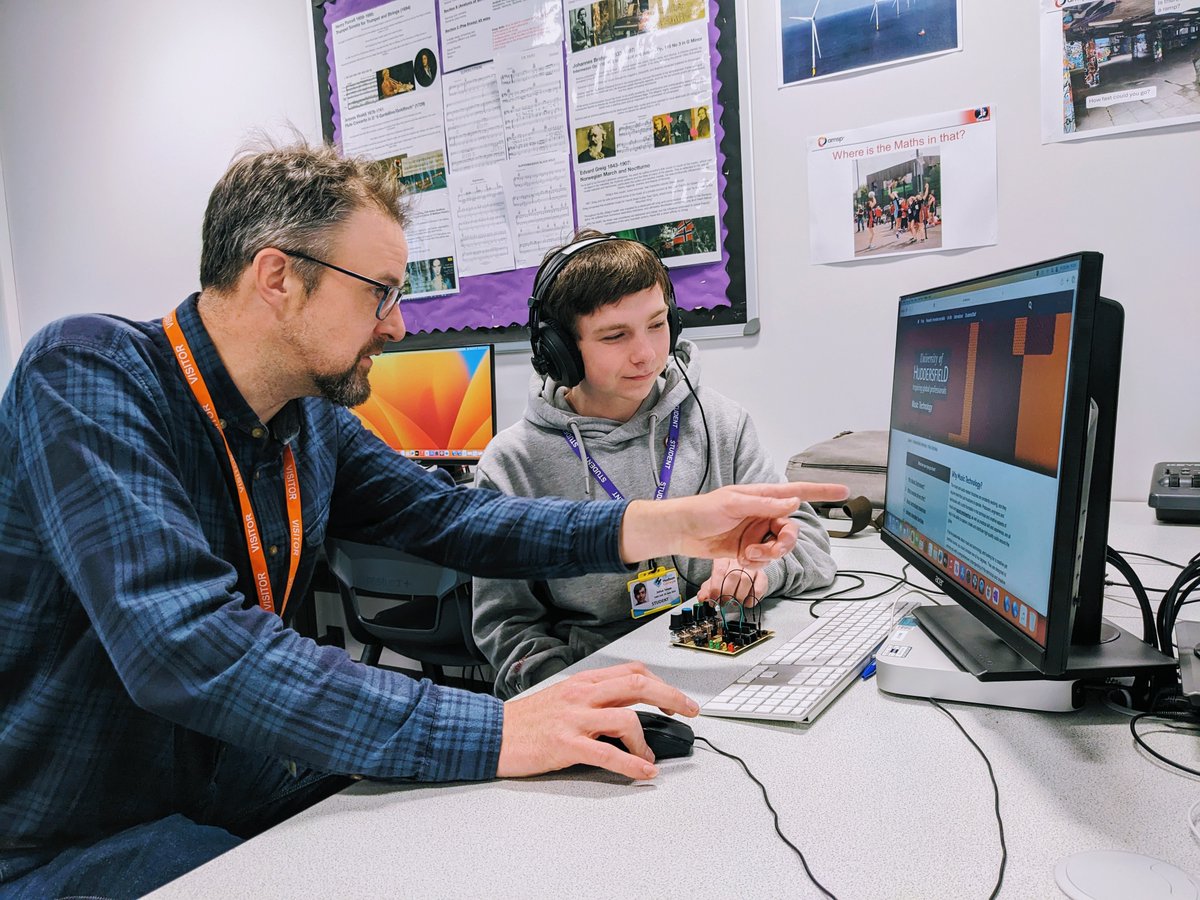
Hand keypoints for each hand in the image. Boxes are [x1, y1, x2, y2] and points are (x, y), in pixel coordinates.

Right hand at [496, 662, 697, 780]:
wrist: (491, 734)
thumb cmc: (525, 720)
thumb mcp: (562, 698)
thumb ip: (592, 700)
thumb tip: (625, 711)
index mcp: (583, 682)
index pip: (632, 671)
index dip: (660, 683)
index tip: (675, 699)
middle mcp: (582, 695)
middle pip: (638, 685)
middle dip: (671, 698)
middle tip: (689, 712)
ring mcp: (574, 718)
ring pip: (626, 717)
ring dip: (647, 740)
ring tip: (649, 757)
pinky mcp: (565, 744)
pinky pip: (606, 753)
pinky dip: (631, 764)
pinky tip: (643, 772)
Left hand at [619, 481, 848, 568]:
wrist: (680, 531)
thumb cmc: (701, 510)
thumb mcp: (733, 503)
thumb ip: (764, 504)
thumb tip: (793, 501)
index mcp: (762, 496)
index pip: (798, 492)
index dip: (821, 491)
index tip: (843, 491)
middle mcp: (763, 514)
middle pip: (791, 530)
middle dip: (785, 542)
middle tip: (773, 548)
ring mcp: (756, 533)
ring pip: (780, 548)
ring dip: (768, 554)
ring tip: (748, 553)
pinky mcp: (748, 549)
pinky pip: (764, 560)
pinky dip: (756, 561)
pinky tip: (741, 557)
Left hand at [695, 558, 768, 606]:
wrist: (745, 574)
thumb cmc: (727, 577)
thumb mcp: (714, 582)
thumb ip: (706, 590)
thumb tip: (702, 598)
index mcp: (724, 557)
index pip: (719, 571)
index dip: (716, 588)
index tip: (713, 600)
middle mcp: (739, 559)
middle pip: (733, 576)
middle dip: (726, 594)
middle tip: (723, 603)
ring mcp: (752, 567)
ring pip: (746, 581)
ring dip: (738, 597)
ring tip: (734, 602)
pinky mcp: (763, 576)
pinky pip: (758, 588)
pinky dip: (751, 599)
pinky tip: (745, 602)